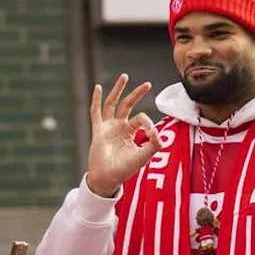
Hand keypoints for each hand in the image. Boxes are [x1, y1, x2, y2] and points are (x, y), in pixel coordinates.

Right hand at [86, 74, 162, 197]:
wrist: (109, 178)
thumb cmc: (125, 169)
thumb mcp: (144, 156)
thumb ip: (154, 145)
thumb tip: (158, 132)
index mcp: (130, 131)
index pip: (141, 118)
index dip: (148, 122)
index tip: (151, 134)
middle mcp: (119, 126)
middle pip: (129, 105)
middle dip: (137, 94)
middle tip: (148, 84)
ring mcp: (108, 127)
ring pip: (113, 103)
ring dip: (118, 90)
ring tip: (125, 76)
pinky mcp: (98, 130)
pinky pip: (95, 112)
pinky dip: (96, 99)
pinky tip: (98, 87)